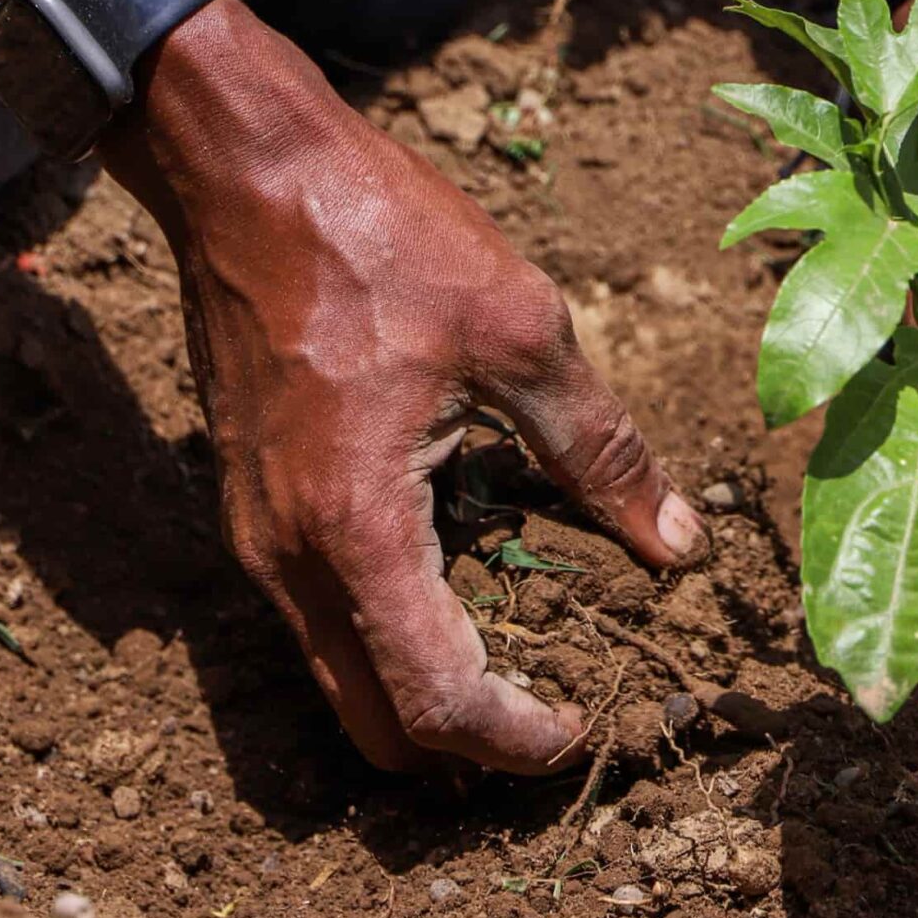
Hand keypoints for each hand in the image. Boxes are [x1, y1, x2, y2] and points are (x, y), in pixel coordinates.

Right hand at [0, 0, 706, 773]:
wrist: (241, 169)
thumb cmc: (380, 235)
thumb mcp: (521, 332)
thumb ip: (600, 450)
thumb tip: (676, 543)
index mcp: (358, 529)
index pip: (438, 705)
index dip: (519, 742)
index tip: (585, 723)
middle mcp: (289, 560)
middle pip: (375, 729)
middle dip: (469, 748)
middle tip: (557, 713)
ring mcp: (255, 540)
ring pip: (339, 681)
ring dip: (424, 697)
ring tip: (523, 658)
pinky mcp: (249, 509)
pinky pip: (319, 621)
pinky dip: (388, 639)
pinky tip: (461, 578)